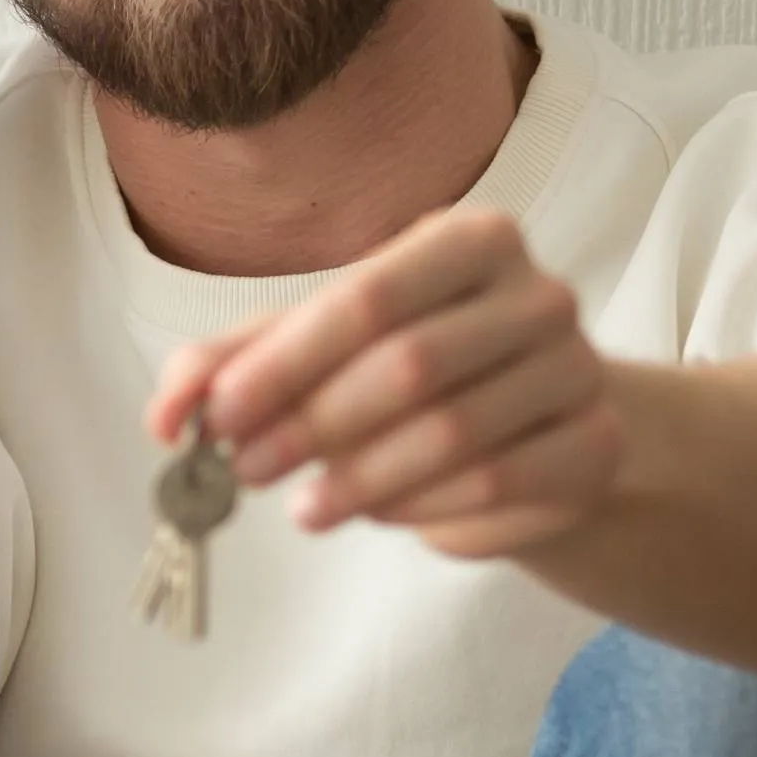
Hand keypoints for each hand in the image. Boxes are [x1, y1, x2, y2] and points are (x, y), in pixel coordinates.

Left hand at [150, 207, 622, 562]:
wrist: (545, 425)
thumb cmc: (420, 371)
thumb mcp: (324, 352)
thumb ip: (238, 368)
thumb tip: (161, 416)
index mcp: (472, 241)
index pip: (367, 297)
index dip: (285, 362)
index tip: (217, 417)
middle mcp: (538, 294)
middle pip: (411, 365)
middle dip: (313, 425)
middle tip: (247, 471)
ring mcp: (579, 369)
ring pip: (454, 435)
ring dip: (361, 480)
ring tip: (305, 507)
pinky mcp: (595, 446)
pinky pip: (499, 486)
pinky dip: (424, 510)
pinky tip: (381, 516)